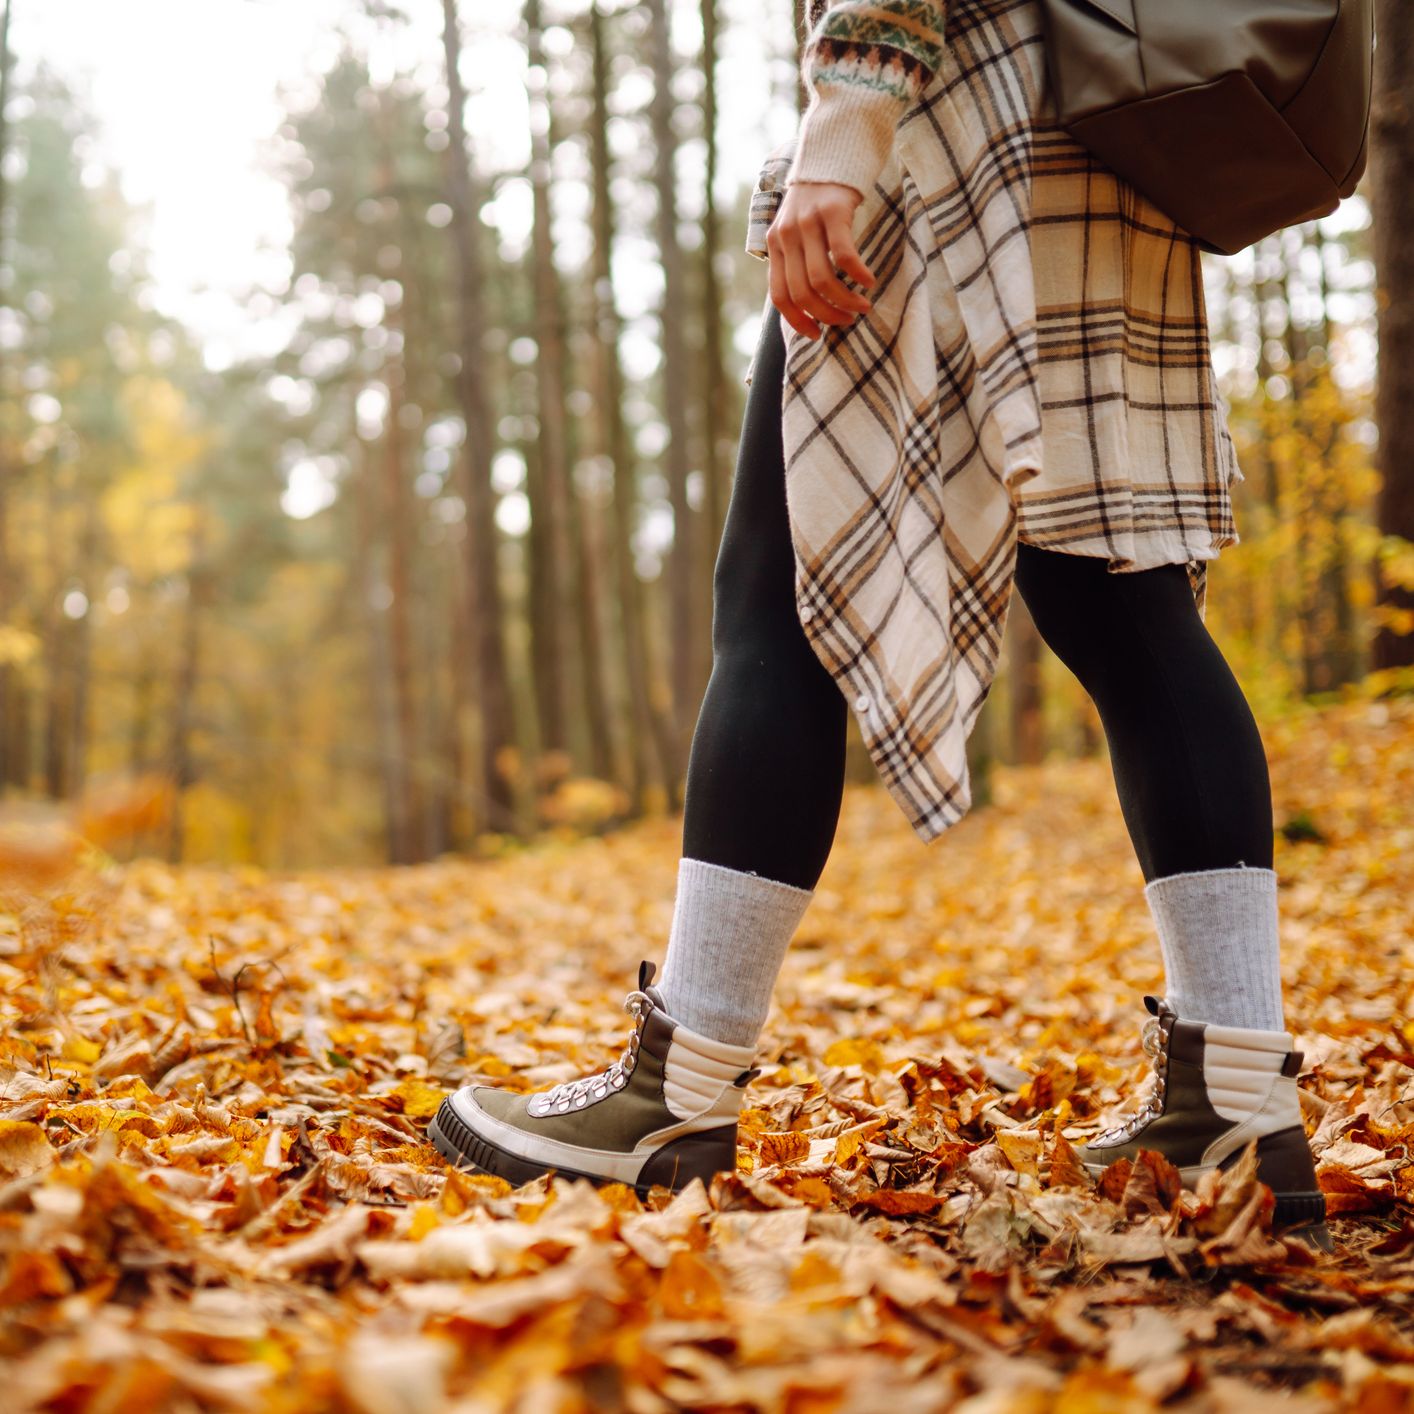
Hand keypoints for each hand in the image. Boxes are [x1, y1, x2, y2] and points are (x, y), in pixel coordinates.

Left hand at [766, 180, 875, 339]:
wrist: (831, 154)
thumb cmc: (819, 203)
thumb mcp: (797, 232)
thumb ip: (797, 262)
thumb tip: (808, 307)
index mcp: (775, 245)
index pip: (780, 296)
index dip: (798, 321)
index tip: (817, 335)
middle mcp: (786, 235)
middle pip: (803, 292)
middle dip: (827, 315)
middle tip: (847, 320)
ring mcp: (808, 222)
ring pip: (822, 279)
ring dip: (844, 300)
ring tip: (862, 306)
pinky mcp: (833, 211)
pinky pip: (843, 255)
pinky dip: (858, 274)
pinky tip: (869, 281)